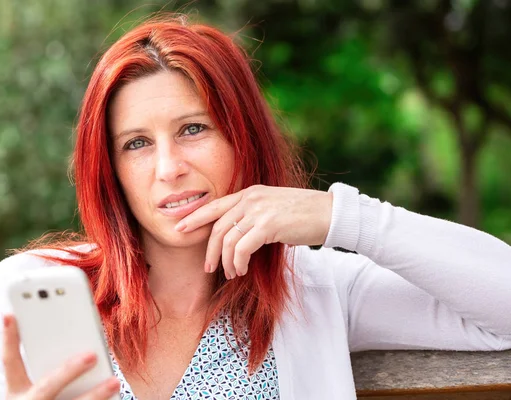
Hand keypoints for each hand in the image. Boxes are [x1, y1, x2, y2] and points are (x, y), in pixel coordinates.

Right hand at [2, 315, 119, 399]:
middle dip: (68, 371)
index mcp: (16, 394)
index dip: (8, 338)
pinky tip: (117, 399)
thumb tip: (81, 345)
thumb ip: (48, 368)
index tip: (9, 313)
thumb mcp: (34, 391)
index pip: (10, 362)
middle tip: (91, 355)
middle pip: (46, 387)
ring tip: (115, 381)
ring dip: (94, 395)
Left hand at [175, 185, 332, 278]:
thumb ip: (254, 216)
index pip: (214, 205)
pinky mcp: (268, 225)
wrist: (330, 214)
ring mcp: (259, 210)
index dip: (195, 218)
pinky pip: (242, 248)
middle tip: (207, 267)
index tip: (180, 228)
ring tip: (231, 274)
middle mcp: (251, 198)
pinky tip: (242, 270)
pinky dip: (238, 262)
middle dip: (208, 249)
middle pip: (217, 226)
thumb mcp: (273, 209)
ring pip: (227, 240)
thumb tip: (237, 236)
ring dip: (226, 261)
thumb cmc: (304, 215)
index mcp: (250, 193)